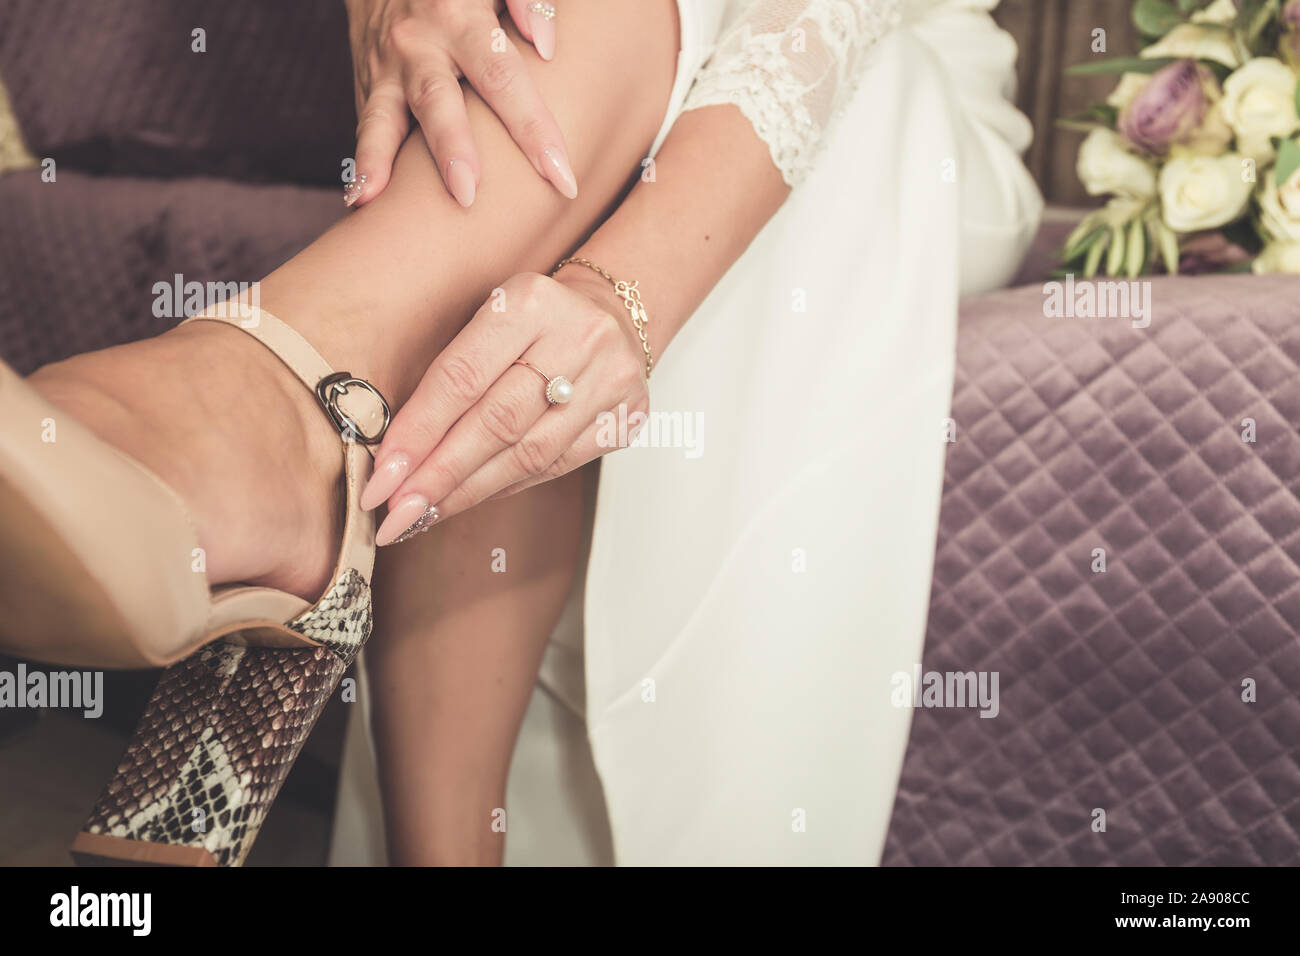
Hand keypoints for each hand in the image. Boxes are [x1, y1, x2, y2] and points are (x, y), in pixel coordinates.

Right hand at [343, 0, 575, 207]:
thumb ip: (526, 1)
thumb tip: (545, 44)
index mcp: (461, 19)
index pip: (503, 78)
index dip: (533, 127)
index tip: (560, 176)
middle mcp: (419, 46)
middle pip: (437, 101)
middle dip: (451, 148)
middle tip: (468, 194)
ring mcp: (388, 68)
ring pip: (381, 117)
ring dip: (379, 159)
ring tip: (372, 199)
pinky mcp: (368, 85)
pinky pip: (365, 125)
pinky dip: (362, 160)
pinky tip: (359, 196)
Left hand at [360, 271, 649, 543]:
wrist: (611, 313)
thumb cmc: (531, 321)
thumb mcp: (486, 317)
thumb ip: (448, 374)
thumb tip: (395, 454)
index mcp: (530, 301)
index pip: (461, 378)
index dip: (418, 432)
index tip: (380, 477)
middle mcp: (578, 338)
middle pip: (496, 423)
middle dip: (439, 474)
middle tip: (395, 513)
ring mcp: (610, 380)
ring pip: (529, 454)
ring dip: (469, 491)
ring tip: (424, 515)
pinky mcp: (627, 416)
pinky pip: (556, 465)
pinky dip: (507, 486)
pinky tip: (472, 499)